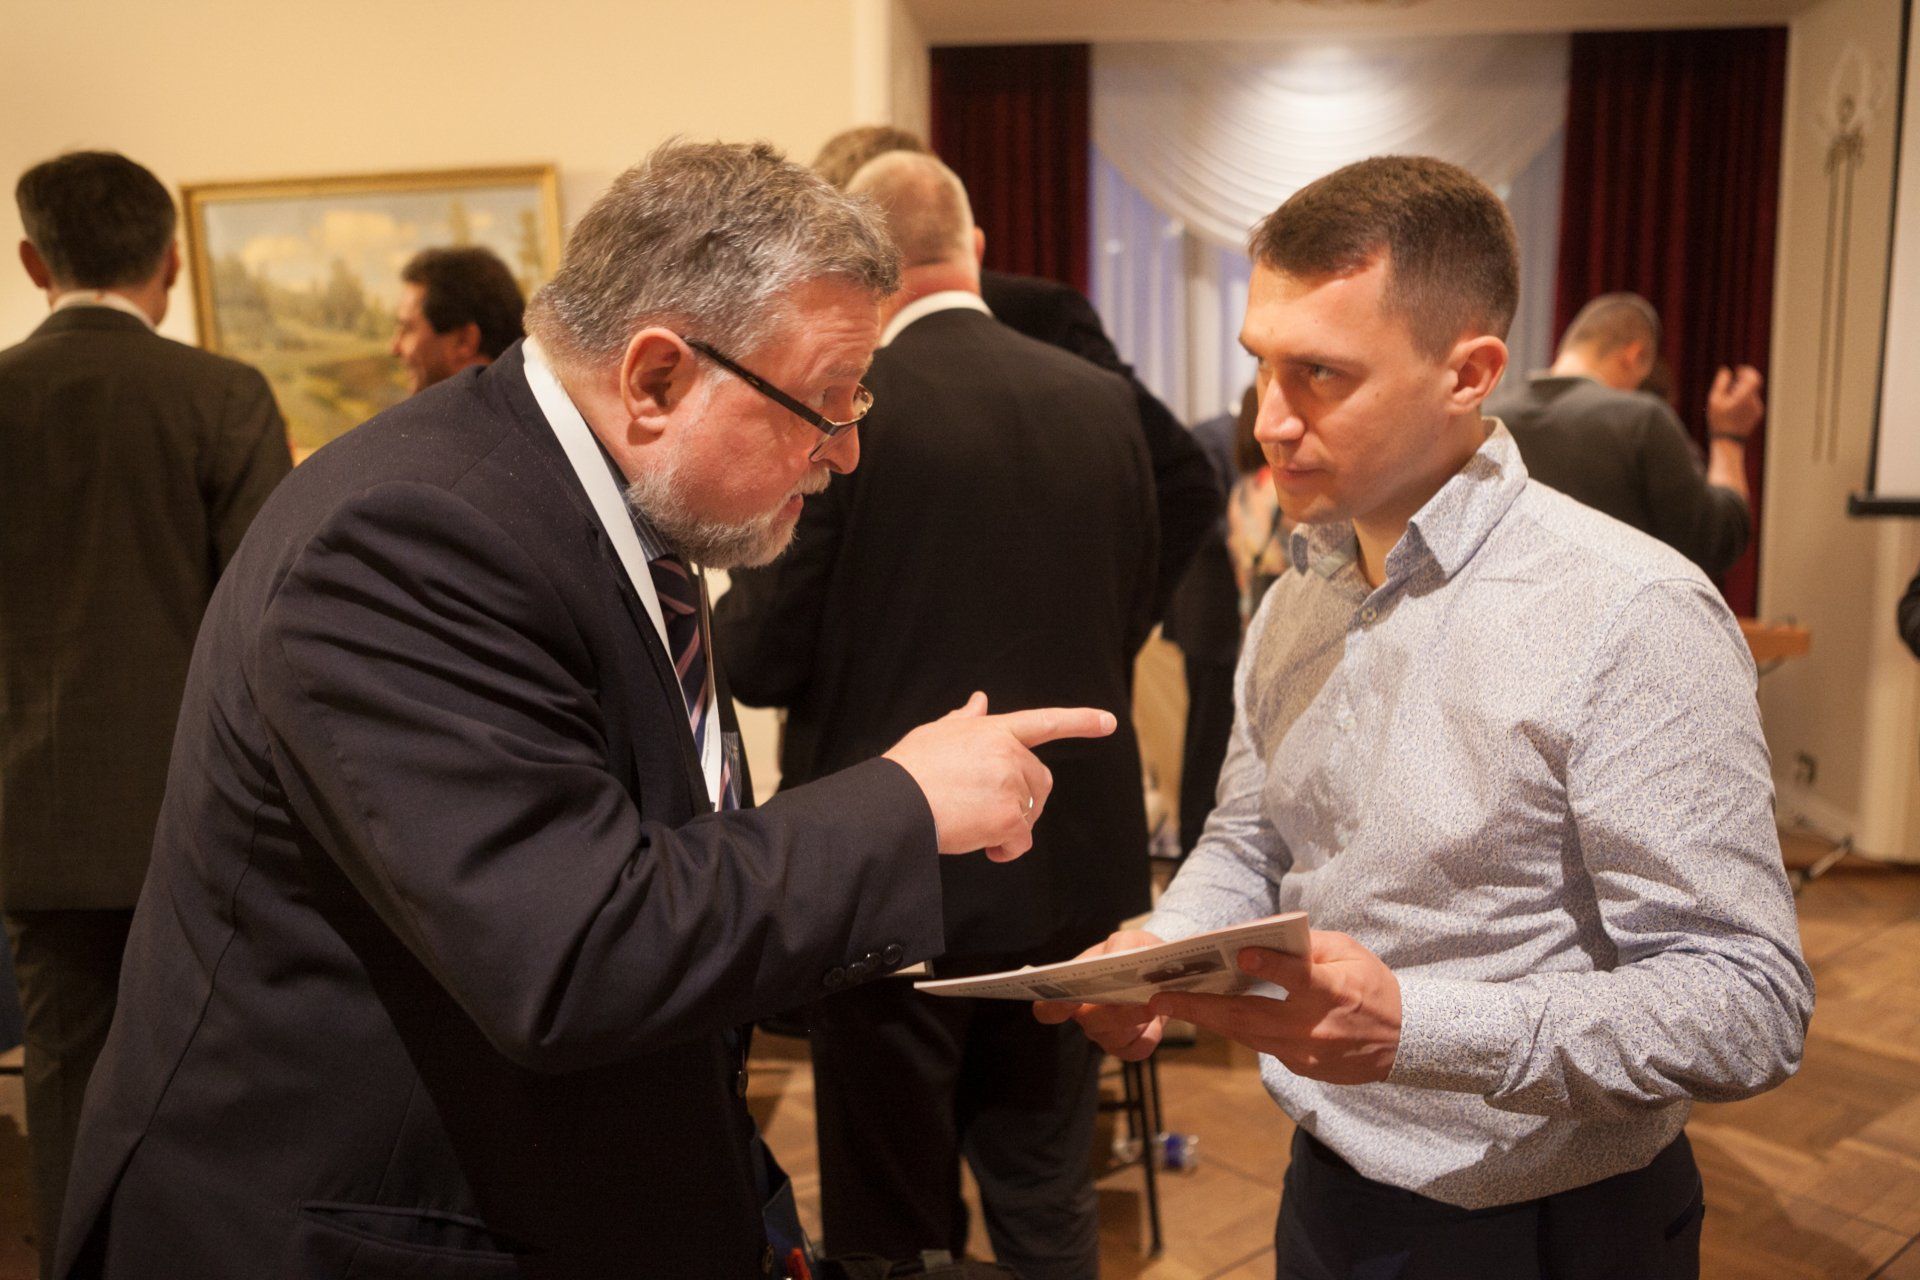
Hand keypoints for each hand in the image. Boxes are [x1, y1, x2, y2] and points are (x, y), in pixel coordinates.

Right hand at [884, 692, 1116, 861]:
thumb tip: (979, 700)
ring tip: (974, 826)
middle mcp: (1009, 752)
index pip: (1045, 721)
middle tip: (991, 815)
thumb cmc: (908, 772)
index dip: (1080, 721)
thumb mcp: (935, 735)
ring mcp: (1012, 784)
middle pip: (1040, 782)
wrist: (895, 804)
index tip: (1108, 722)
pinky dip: (1006, 850)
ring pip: (1030, 814)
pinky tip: (983, 845)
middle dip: (1024, 802)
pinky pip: (1021, 841)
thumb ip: (964, 720)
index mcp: (993, 730)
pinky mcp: (1011, 816)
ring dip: (1009, 827)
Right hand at [1032, 929, 1166, 1059]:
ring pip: (1114, 1039)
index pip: (1047, 1008)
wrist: (1163, 969)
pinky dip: (1149, 1035)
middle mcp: (1084, 1014)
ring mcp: (1105, 1034)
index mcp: (1074, 988)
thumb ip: (1120, 945)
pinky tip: (1157, 1019)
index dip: (1053, 1007)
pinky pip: (1135, 1050)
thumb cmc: (1135, 951)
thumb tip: (1114, 960)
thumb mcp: (1129, 939)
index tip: (1071, 999)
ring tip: (1153, 1004)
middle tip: (1139, 999)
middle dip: (1115, 1012)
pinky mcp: (1129, 1046)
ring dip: (1136, 1021)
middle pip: (1089, 1023)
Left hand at [1147, 930, 1401, 1083]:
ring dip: (1208, 1020)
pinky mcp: (1301, 1067)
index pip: (1298, 979)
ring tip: (1172, 1005)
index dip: (1270, 968)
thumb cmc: (1374, 987)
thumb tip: (1262, 940)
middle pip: (1251, 1017)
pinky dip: (1236, 1029)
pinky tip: (1209, 1015)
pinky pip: (1261, 1045)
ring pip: (1247, 1036)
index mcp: (1333, 992)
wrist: (1405, 1042)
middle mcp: (1315, 1027)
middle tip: (1162, 998)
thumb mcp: (1350, 954)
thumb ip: (1308, 947)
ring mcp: (1306, 1053)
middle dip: (1201, 1007)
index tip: (1241, 956)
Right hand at [1706, 365, 1763, 439]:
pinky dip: (1744, 401)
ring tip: (1728, 402)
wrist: (1728, 442)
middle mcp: (1754, 401)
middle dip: (1741, 382)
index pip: (1754, 377)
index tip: (1739, 370)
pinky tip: (1733, 411)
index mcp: (1745, 396)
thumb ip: (1721, 383)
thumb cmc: (1719, 421)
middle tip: (1730, 387)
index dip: (1747, 371)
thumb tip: (1726, 370)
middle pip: (1752, 384)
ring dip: (1741, 392)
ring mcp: (1757, 409)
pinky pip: (1752, 402)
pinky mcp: (1757, 415)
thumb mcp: (1714, 400)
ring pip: (1751, 393)